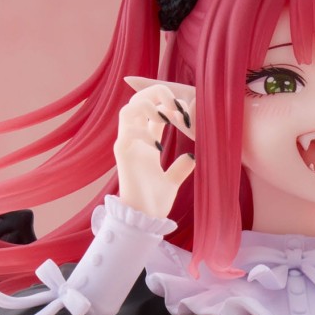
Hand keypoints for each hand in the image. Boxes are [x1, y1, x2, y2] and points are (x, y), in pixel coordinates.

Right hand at [114, 77, 196, 220]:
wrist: (145, 219)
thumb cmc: (155, 202)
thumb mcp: (172, 181)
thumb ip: (181, 167)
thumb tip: (192, 156)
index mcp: (147, 141)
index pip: (153, 108)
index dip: (168, 103)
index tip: (185, 110)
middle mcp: (135, 139)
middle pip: (138, 99)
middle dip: (156, 94)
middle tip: (175, 105)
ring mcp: (127, 145)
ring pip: (127, 110)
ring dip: (146, 107)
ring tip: (164, 118)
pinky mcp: (122, 155)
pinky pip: (128, 132)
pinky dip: (144, 133)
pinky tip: (158, 146)